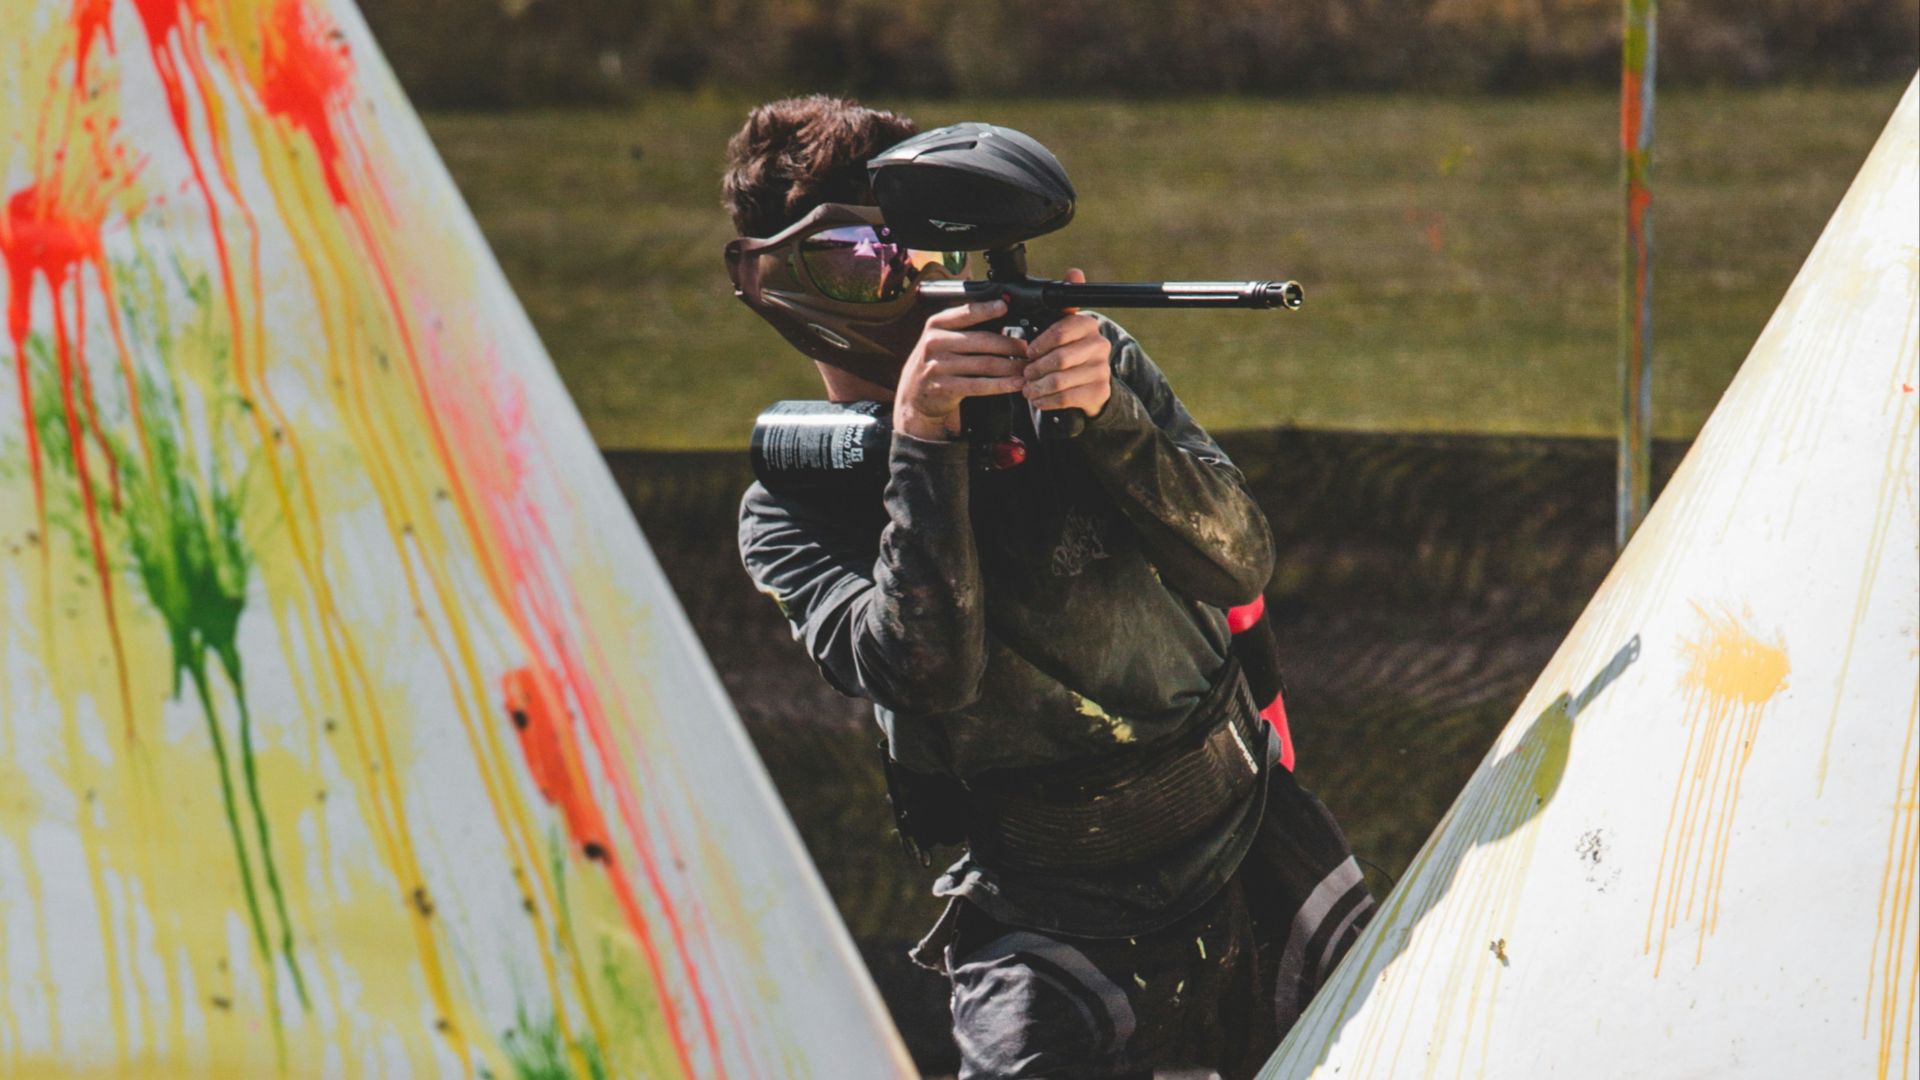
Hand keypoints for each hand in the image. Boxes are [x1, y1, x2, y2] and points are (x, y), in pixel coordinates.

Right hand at [893, 297, 1029, 440]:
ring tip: (1026, 368)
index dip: (987, 309)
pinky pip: (978, 385)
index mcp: (937, 324)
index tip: (1005, 307)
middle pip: (982, 341)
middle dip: (1010, 346)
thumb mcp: (944, 338)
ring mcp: (938, 366)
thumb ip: (967, 328)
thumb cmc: (938, 360)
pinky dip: (1001, 385)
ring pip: (984, 364)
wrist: (915, 392)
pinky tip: (1015, 384)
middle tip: (1028, 350)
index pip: (966, 313)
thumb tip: (1004, 317)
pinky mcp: (944, 387)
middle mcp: (935, 342)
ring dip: (1011, 367)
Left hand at [1022, 269, 1111, 418]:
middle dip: (1036, 369)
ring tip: (1028, 389)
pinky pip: (1066, 398)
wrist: (1091, 384)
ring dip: (1038, 387)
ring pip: (1060, 380)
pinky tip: (1038, 399)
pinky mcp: (1099, 392)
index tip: (1029, 352)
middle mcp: (1100, 346)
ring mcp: (1102, 370)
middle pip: (1059, 359)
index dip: (1040, 344)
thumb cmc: (1069, 351)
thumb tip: (1075, 272)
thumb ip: (1064, 304)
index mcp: (1089, 325)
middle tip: (1025, 374)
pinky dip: (1047, 400)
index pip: (1061, 331)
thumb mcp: (1064, 327)